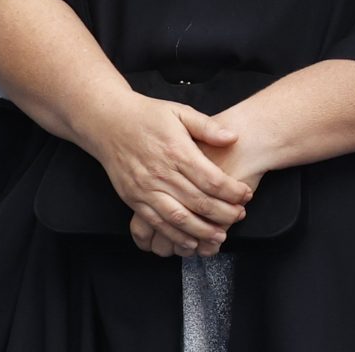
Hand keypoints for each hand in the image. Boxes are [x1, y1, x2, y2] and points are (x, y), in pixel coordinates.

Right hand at [89, 95, 250, 257]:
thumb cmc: (146, 116)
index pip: (211, 179)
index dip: (232, 191)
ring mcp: (146, 189)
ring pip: (179, 218)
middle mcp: (162, 173)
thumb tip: (232, 136)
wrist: (107, 123)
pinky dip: (175, 236)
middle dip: (224, 213)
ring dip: (202, 231)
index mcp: (177, 151)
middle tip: (239, 217)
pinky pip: (157, 224)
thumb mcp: (179, 111)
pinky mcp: (134, 200)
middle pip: (199, 202)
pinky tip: (190, 242)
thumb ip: (207, 126)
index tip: (246, 194)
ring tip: (220, 236)